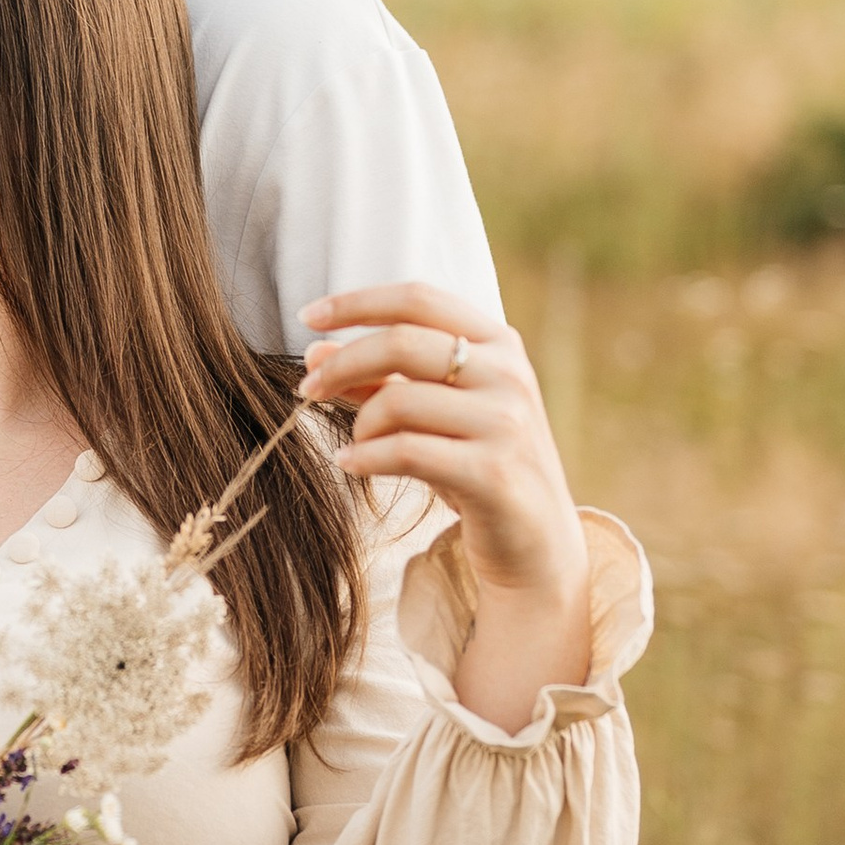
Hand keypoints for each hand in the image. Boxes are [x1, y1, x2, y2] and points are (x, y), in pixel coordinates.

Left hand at [298, 282, 588, 729]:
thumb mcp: (435, 415)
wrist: (537, 546)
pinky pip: (408, 451)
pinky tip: (350, 464)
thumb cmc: (478, 467)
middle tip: (306, 390)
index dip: (357, 302)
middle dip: (342, 363)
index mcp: (499, 343)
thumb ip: (382, 379)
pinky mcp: (495, 473)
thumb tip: (313, 352)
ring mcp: (507, 423)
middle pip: (402, 342)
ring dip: (360, 422)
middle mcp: (508, 374)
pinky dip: (365, 457)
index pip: (418, 298)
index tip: (307, 316)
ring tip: (353, 444)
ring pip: (401, 400)